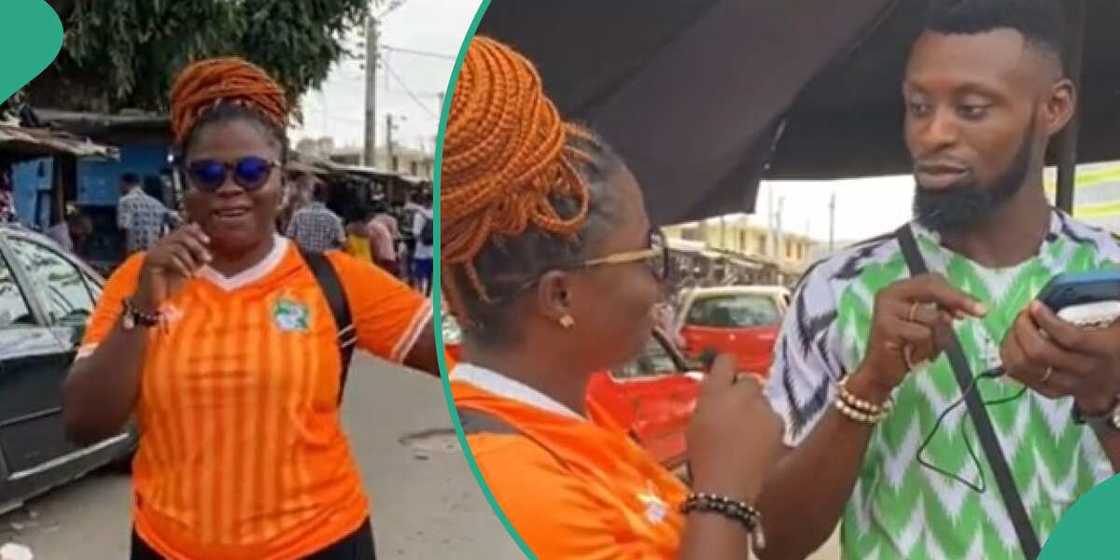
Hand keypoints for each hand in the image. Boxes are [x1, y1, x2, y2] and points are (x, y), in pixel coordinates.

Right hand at [135, 224, 210, 309]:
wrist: (154, 299)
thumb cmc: (171, 284)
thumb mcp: (189, 267)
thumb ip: (196, 256)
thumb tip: (206, 244)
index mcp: (169, 243)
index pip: (184, 229)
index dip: (196, 232)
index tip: (207, 241)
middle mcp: (160, 244)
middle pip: (182, 236)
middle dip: (197, 247)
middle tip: (207, 259)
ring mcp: (154, 251)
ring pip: (177, 248)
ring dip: (190, 262)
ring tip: (194, 274)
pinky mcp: (151, 261)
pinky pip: (170, 258)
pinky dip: (182, 267)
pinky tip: (187, 276)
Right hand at [687, 355, 781, 502]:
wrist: (727, 484)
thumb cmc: (702, 455)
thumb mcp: (695, 422)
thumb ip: (708, 401)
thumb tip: (716, 389)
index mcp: (715, 391)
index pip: (726, 361)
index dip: (727, 366)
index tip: (726, 376)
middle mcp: (741, 393)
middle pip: (749, 381)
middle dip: (744, 392)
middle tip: (736, 412)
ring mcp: (763, 408)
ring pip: (763, 401)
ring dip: (756, 411)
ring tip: (747, 434)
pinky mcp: (780, 424)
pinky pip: (773, 418)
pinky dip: (768, 427)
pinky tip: (759, 444)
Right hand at [854, 273, 985, 398]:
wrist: (880, 373)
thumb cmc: (906, 348)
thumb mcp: (926, 325)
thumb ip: (940, 311)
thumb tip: (966, 308)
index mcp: (898, 289)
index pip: (932, 280)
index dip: (957, 292)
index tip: (978, 307)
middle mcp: (889, 294)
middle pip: (932, 288)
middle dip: (959, 300)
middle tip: (982, 312)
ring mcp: (886, 310)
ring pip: (933, 317)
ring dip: (939, 338)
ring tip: (926, 350)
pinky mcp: (886, 327)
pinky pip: (923, 334)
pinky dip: (927, 349)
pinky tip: (915, 356)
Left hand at [1001, 301, 1119, 414]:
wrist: (1116, 381)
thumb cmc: (1114, 344)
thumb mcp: (1117, 324)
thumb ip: (1104, 305)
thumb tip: (1089, 284)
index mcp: (1103, 350)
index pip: (1070, 338)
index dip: (1047, 321)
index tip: (1035, 305)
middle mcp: (1083, 371)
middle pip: (1040, 352)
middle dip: (1023, 328)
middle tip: (1024, 314)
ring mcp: (1065, 385)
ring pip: (1024, 366)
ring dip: (1012, 342)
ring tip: (1017, 327)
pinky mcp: (1050, 393)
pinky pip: (1018, 376)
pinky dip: (1009, 356)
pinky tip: (1014, 342)